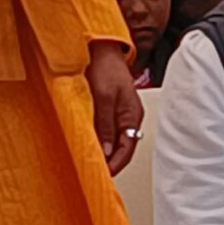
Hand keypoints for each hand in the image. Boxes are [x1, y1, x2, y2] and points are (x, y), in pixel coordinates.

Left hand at [88, 41, 143, 173]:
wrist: (101, 48)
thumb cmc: (106, 68)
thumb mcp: (104, 98)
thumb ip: (105, 125)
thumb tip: (106, 151)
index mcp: (132, 116)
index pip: (127, 149)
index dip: (115, 164)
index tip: (103, 175)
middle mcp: (129, 117)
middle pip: (122, 147)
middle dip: (111, 162)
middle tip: (95, 173)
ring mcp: (120, 113)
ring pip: (114, 140)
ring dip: (104, 151)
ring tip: (92, 162)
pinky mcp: (110, 108)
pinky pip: (107, 130)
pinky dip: (100, 139)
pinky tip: (91, 144)